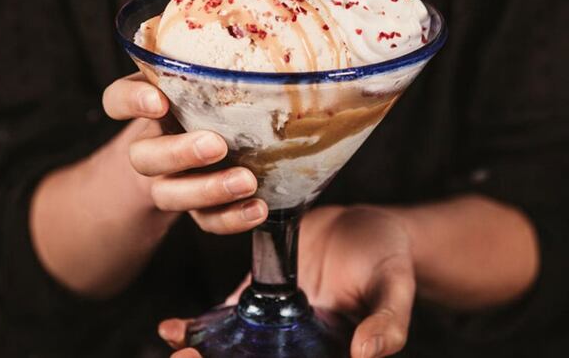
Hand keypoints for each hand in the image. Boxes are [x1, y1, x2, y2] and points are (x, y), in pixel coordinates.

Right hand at [102, 73, 268, 233]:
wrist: (205, 160)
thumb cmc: (211, 107)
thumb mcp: (208, 85)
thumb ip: (216, 70)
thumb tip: (261, 38)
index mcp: (152, 109)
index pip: (118, 100)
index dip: (130, 102)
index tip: (158, 101)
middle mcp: (153, 147)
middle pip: (144, 157)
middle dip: (178, 153)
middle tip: (216, 145)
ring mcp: (172, 183)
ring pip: (171, 194)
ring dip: (208, 190)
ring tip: (247, 181)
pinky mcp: (196, 210)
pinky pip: (205, 222)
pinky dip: (230, 218)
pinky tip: (259, 208)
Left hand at [159, 205, 414, 357]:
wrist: (365, 224)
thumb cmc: (388, 259)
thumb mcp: (394, 287)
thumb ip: (386, 322)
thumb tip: (367, 354)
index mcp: (326, 350)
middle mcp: (295, 344)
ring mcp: (273, 322)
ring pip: (233, 351)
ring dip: (202, 355)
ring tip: (177, 346)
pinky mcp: (259, 294)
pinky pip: (226, 318)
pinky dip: (201, 327)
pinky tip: (174, 327)